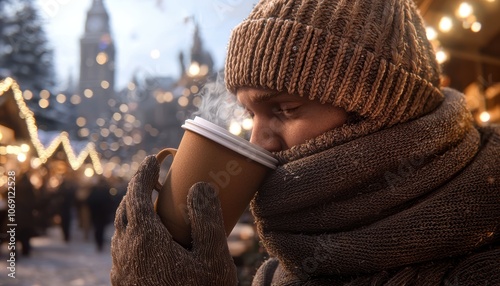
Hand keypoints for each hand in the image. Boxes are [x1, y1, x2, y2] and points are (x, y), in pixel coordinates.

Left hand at [110, 155, 237, 285]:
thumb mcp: (213, 259)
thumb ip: (207, 221)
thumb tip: (199, 186)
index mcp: (143, 239)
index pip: (136, 195)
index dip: (143, 174)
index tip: (151, 160)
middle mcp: (125, 252)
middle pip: (125, 210)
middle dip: (138, 191)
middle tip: (154, 181)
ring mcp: (122, 270)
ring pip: (122, 231)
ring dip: (135, 213)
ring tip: (154, 208)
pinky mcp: (124, 284)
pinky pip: (124, 249)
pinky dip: (135, 234)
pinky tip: (152, 242)